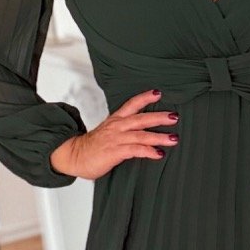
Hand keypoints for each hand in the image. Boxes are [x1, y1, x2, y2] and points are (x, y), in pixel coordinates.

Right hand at [50, 89, 178, 178]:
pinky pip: (135, 150)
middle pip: (141, 118)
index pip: (131, 104)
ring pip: (141, 135)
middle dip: (159, 117)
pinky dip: (148, 151)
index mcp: (115, 120)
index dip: (145, 98)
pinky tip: (159, 154)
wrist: (74, 156)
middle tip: (175, 116)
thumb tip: (141, 131)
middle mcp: (117, 127)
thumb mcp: (108, 133)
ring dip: (159, 137)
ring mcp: (116, 139)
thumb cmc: (92, 147)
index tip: (158, 93)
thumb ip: (124, 131)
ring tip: (173, 138)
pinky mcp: (115, 151)